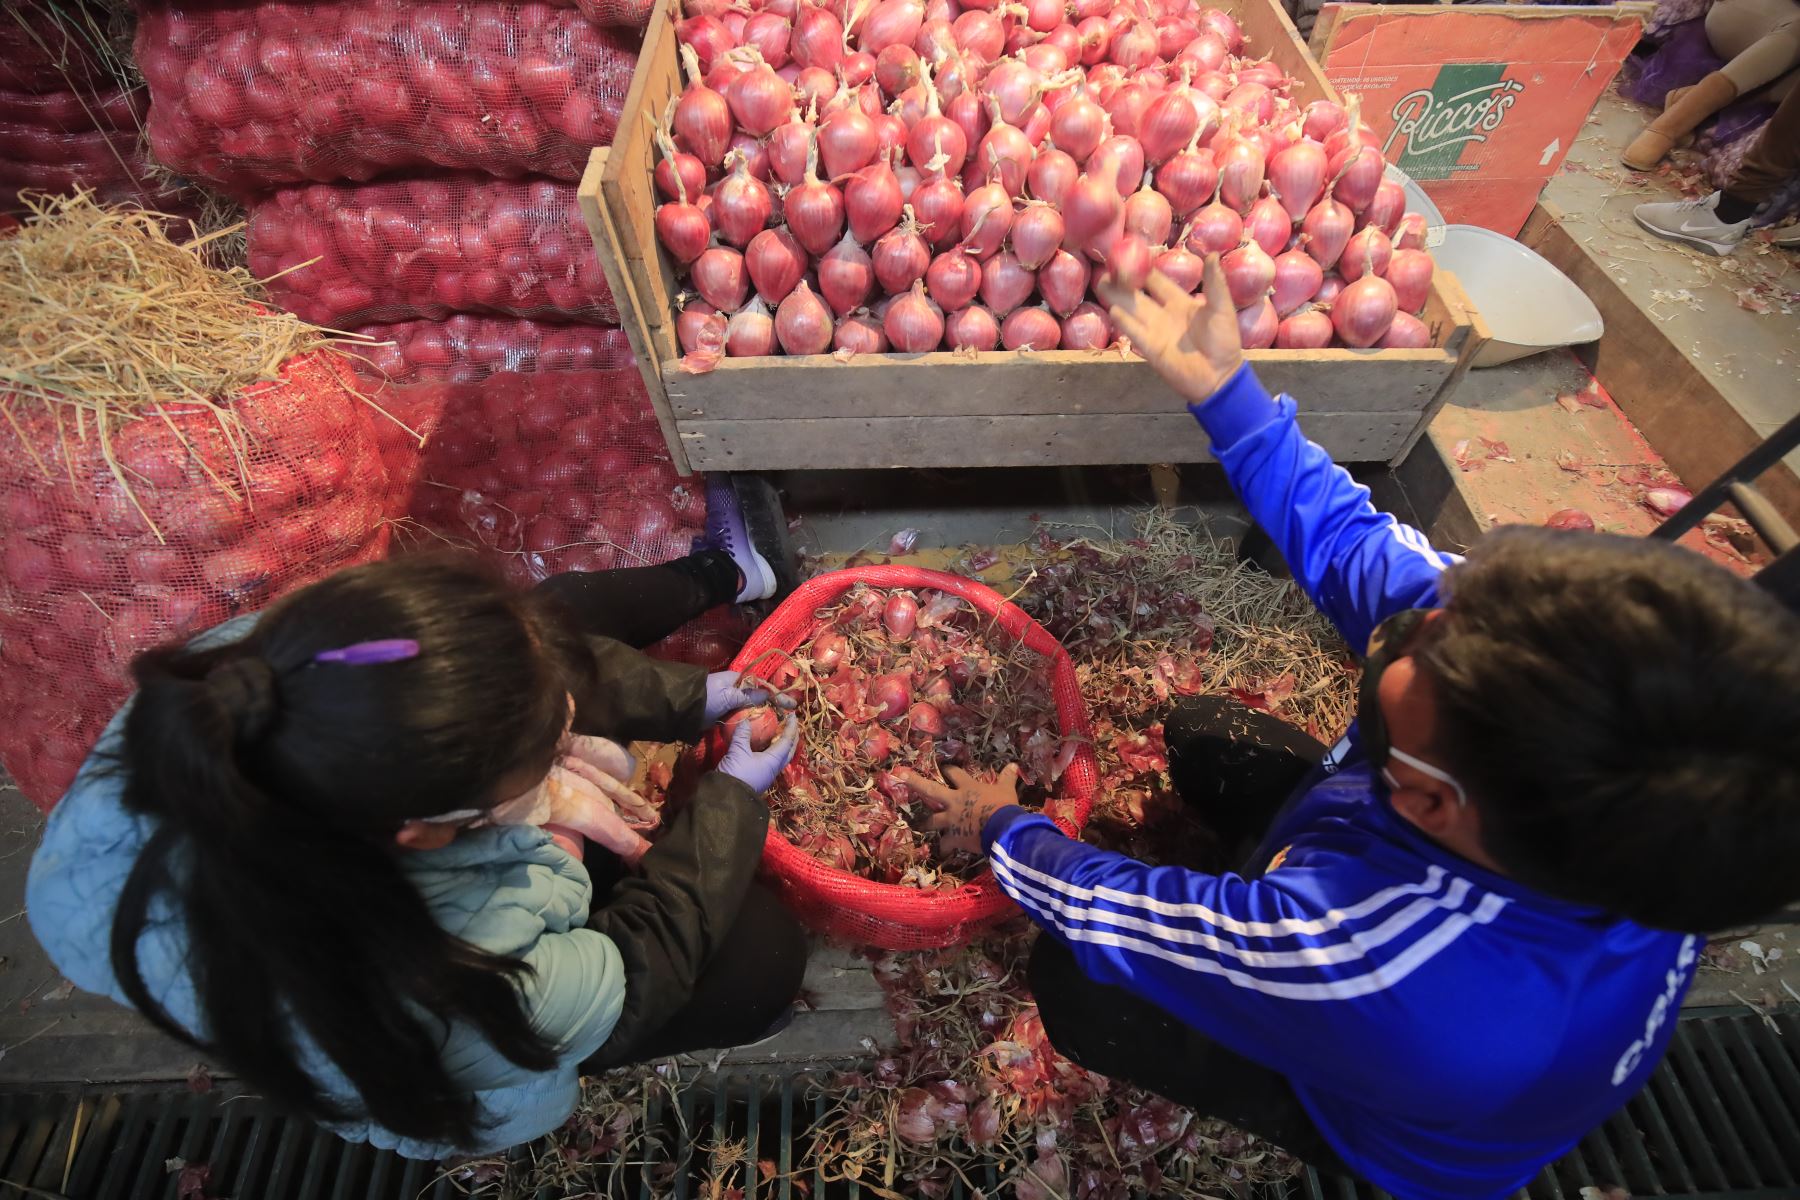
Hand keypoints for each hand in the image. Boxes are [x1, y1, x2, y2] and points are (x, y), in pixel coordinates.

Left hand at [704, 671, 796, 724]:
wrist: (682, 711)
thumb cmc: (706, 698)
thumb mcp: (728, 696)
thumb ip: (748, 696)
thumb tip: (768, 694)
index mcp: (736, 680)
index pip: (760, 685)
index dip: (775, 694)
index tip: (790, 704)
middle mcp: (734, 690)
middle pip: (757, 697)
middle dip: (772, 705)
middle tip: (788, 716)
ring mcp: (729, 703)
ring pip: (750, 708)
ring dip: (762, 715)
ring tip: (778, 724)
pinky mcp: (724, 715)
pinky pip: (741, 717)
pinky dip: (750, 722)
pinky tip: (761, 730)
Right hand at [717, 713, 798, 794]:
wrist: (726, 798)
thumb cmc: (736, 774)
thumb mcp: (737, 752)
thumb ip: (742, 735)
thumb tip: (746, 720)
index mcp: (774, 761)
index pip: (787, 741)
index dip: (790, 727)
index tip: (793, 715)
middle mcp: (774, 767)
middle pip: (788, 750)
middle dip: (792, 737)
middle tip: (791, 724)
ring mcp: (767, 773)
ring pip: (780, 756)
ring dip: (782, 744)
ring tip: (780, 733)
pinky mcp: (759, 776)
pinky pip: (771, 760)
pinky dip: (772, 750)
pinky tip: (765, 746)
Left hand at [909, 765, 1021, 857]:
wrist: (1002, 829)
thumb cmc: (1004, 806)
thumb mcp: (1006, 790)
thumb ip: (1007, 778)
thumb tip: (1014, 765)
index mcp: (967, 788)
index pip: (954, 773)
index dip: (948, 769)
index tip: (943, 767)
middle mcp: (954, 802)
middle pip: (930, 790)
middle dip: (915, 781)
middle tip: (900, 775)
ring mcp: (951, 820)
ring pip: (932, 820)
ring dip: (926, 823)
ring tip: (920, 825)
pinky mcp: (953, 838)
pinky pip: (945, 845)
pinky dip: (944, 849)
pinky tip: (943, 852)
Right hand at [1097, 253, 1243, 405]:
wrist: (1220, 375)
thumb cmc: (1224, 341)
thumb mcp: (1222, 308)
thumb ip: (1214, 283)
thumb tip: (1212, 255)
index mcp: (1179, 302)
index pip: (1156, 281)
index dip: (1144, 268)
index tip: (1129, 253)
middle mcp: (1163, 314)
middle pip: (1137, 294)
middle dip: (1122, 282)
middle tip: (1107, 268)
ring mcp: (1154, 331)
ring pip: (1131, 310)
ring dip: (1117, 298)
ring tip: (1102, 283)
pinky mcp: (1150, 348)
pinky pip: (1135, 332)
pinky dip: (1124, 321)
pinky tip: (1113, 309)